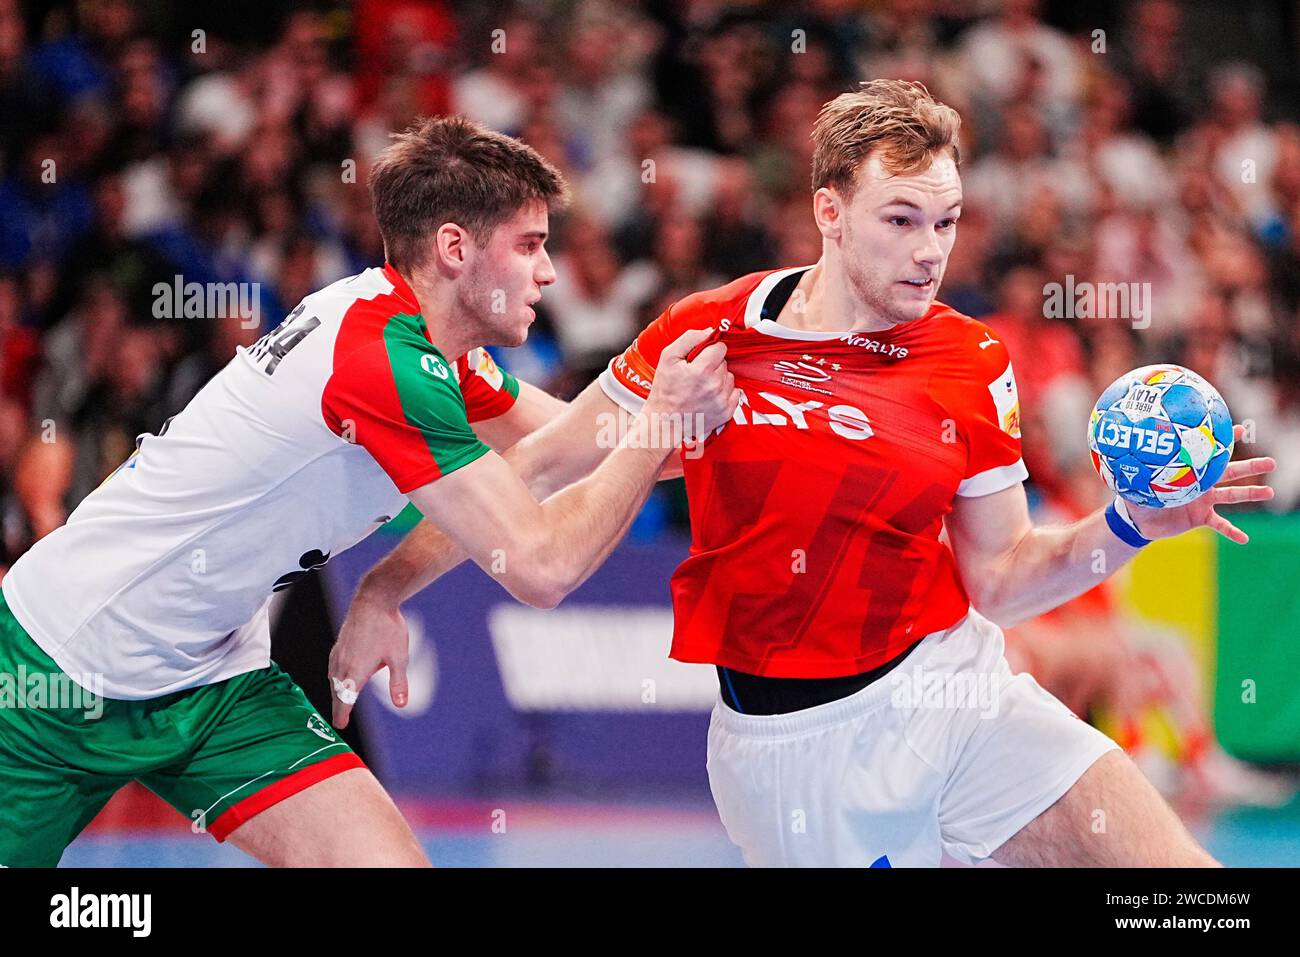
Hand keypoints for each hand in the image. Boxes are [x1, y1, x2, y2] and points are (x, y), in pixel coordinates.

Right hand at [328, 592, 409, 727]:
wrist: (374, 600)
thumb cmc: (388, 628)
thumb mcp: (399, 657)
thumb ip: (398, 683)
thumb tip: (402, 705)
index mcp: (356, 671)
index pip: (345, 699)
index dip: (342, 714)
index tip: (340, 725)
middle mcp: (342, 664)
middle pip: (337, 691)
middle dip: (338, 706)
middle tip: (339, 719)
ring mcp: (338, 653)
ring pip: (333, 679)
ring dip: (336, 691)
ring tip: (340, 702)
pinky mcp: (338, 645)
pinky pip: (333, 667)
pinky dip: (335, 678)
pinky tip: (340, 678)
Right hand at [643, 327, 739, 441]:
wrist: (664, 422)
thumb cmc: (664, 389)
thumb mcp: (668, 357)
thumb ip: (689, 339)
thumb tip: (710, 331)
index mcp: (702, 370)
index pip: (721, 348)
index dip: (710, 349)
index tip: (701, 357)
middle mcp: (715, 386)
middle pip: (725, 363)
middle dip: (713, 365)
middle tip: (696, 375)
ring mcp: (722, 401)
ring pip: (730, 377)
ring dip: (719, 379)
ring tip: (701, 386)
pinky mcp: (726, 412)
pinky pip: (735, 393)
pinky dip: (724, 392)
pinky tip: (709, 396)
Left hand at [1128, 426, 1275, 544]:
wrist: (1140, 520)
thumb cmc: (1139, 496)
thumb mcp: (1136, 483)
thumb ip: (1134, 473)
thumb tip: (1121, 461)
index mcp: (1190, 471)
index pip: (1209, 453)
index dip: (1224, 441)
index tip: (1240, 430)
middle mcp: (1202, 484)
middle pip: (1231, 472)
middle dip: (1252, 466)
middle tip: (1272, 462)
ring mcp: (1205, 501)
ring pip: (1233, 496)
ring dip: (1251, 494)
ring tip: (1270, 493)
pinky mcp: (1202, 518)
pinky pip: (1221, 525)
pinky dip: (1232, 531)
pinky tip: (1244, 539)